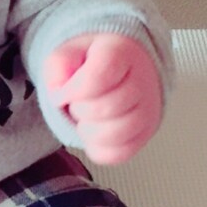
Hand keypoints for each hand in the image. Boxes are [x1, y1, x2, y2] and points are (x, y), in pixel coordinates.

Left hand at [43, 33, 162, 164]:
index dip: (72, 91)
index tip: (60, 94)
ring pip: (117, 134)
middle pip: (108, 108)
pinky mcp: (146, 134)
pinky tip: (93, 132)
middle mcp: (142, 81)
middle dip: (80, 110)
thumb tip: (58, 94)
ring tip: (85, 118)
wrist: (123, 68)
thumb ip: (58, 67)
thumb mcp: (67, 53)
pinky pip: (120, 153)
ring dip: (89, 131)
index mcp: (121, 53)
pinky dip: (98, 148)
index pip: (100, 76)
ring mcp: (148, 110)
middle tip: (76, 103)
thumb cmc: (92, 61)